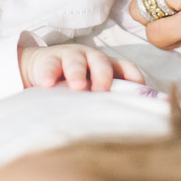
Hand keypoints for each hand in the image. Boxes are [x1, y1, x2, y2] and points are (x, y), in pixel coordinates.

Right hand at [19, 43, 142, 90]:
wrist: (41, 67)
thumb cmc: (75, 82)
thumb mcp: (93, 87)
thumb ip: (107, 98)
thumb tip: (128, 123)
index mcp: (107, 65)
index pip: (126, 67)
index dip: (133, 78)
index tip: (139, 93)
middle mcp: (91, 59)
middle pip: (101, 63)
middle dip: (103, 76)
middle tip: (103, 91)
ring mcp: (71, 57)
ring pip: (76, 62)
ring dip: (77, 73)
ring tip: (77, 87)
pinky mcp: (50, 60)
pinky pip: (50, 66)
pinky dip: (50, 74)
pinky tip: (48, 84)